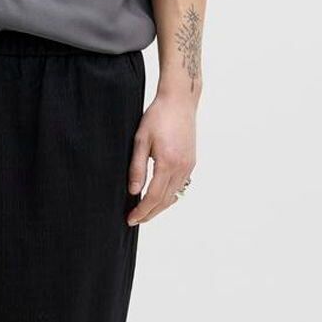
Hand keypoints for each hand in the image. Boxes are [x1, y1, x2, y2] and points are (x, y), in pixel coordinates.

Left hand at [126, 89, 197, 225]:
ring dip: (160, 207)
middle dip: (150, 213)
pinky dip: (169, 196)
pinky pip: (180, 186)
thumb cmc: (158, 116)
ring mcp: (189, 166)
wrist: (179, 101)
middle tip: (135, 220)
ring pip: (174, 196)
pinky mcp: (191, 162)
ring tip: (145, 212)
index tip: (131, 219)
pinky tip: (159, 196)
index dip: (142, 211)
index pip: (153, 197)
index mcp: (168, 163)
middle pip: (165, 201)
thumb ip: (137, 168)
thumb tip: (133, 191)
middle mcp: (181, 168)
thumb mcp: (141, 140)